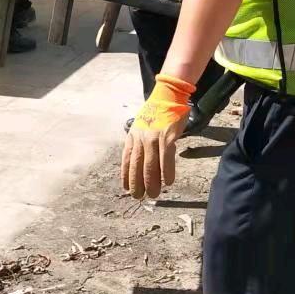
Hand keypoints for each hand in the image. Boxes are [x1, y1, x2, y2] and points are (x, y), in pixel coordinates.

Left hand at [121, 75, 195, 199]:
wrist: (168, 96)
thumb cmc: (156, 113)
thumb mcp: (140, 127)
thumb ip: (139, 142)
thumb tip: (138, 161)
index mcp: (133, 136)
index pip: (126, 160)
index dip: (126, 176)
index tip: (126, 188)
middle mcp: (141, 138)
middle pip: (137, 166)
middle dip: (137, 184)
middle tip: (140, 197)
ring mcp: (154, 138)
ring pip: (150, 166)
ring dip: (152, 183)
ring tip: (154, 194)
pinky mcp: (168, 137)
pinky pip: (166, 159)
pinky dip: (167, 172)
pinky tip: (168, 182)